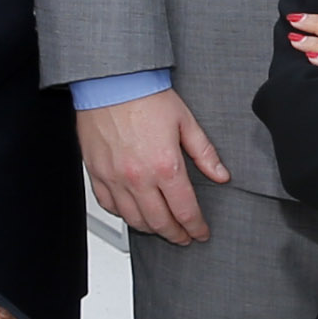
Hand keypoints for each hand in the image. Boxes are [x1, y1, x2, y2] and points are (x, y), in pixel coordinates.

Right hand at [78, 88, 227, 245]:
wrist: (111, 81)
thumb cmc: (145, 96)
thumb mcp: (186, 122)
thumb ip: (205, 153)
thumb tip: (221, 175)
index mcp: (165, 166)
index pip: (185, 211)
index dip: (196, 227)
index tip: (200, 233)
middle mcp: (138, 178)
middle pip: (160, 222)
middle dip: (175, 235)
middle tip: (183, 237)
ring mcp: (114, 178)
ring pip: (133, 220)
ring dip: (151, 229)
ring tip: (161, 228)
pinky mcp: (96, 173)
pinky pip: (109, 206)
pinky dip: (123, 214)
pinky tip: (133, 212)